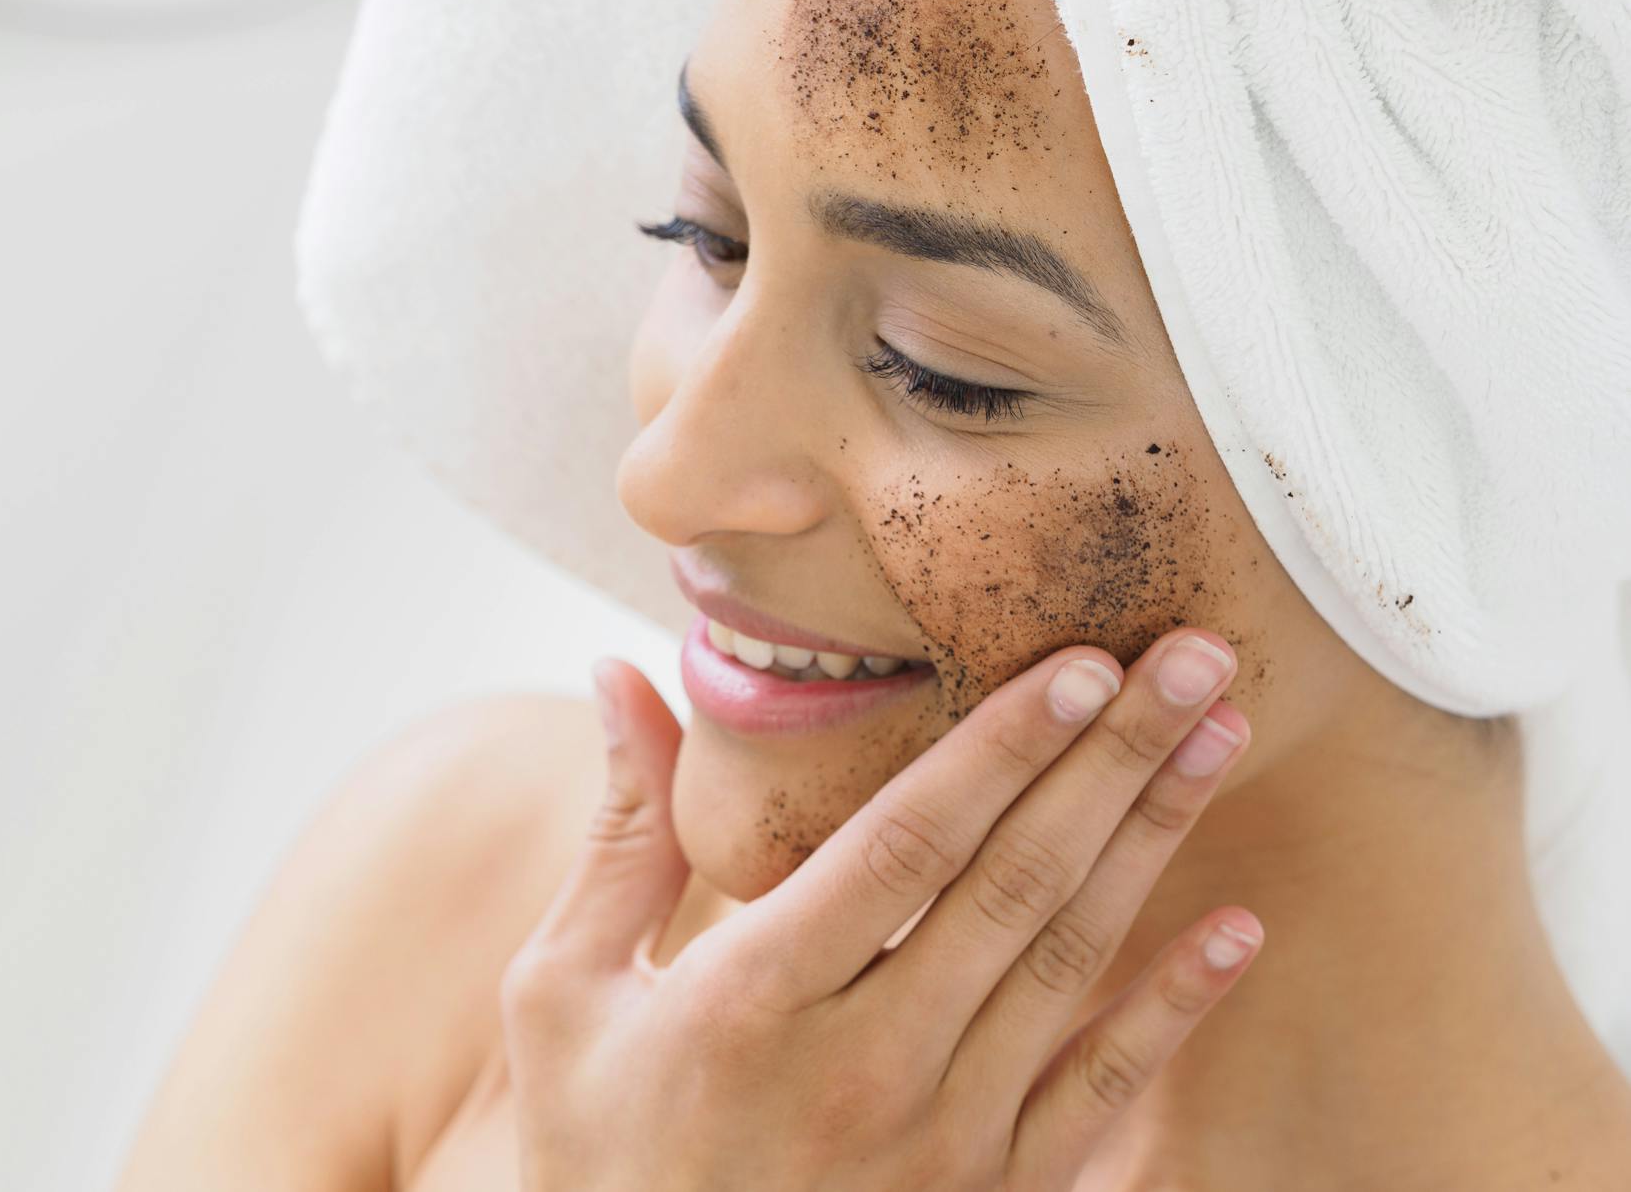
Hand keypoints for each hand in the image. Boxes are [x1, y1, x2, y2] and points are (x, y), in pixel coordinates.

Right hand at [499, 629, 1260, 1190]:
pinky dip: (1176, 1008)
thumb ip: (621, 835)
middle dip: (1110, 758)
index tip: (1079, 661)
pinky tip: (1237, 926)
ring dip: (1153, 842)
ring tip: (1219, 735)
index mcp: (754, 998)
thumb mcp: (563, 994)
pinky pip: (1101, 1095)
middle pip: (1013, 884)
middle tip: (1192, 657)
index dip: (1000, 749)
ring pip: (1069, 964)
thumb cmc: (598, 1153)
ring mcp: (943, 1144)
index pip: (906, 846)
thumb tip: (616, 674)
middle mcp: (865, 1069)